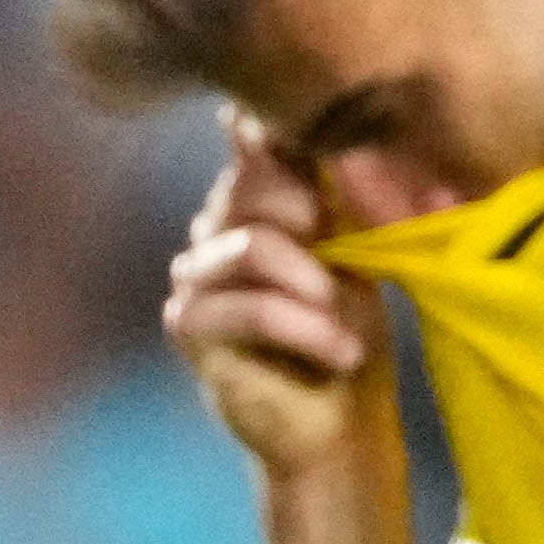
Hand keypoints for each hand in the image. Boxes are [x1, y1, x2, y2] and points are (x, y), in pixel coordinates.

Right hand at [163, 123, 386, 477]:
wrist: (341, 418)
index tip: (337, 171)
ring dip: (314, 285)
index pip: (252, 138)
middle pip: (250, 184)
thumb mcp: (356, 244)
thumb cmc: (350, 326)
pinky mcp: (187, 325)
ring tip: (346, 318)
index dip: (288, 143)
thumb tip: (301, 125)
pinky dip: (305, 328)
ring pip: (251, 244)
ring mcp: (192, 273)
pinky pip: (250, 307)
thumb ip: (331, 185)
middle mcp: (211, 225)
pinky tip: (340, 351)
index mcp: (251, 194)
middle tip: (351, 267)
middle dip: (314, 220)